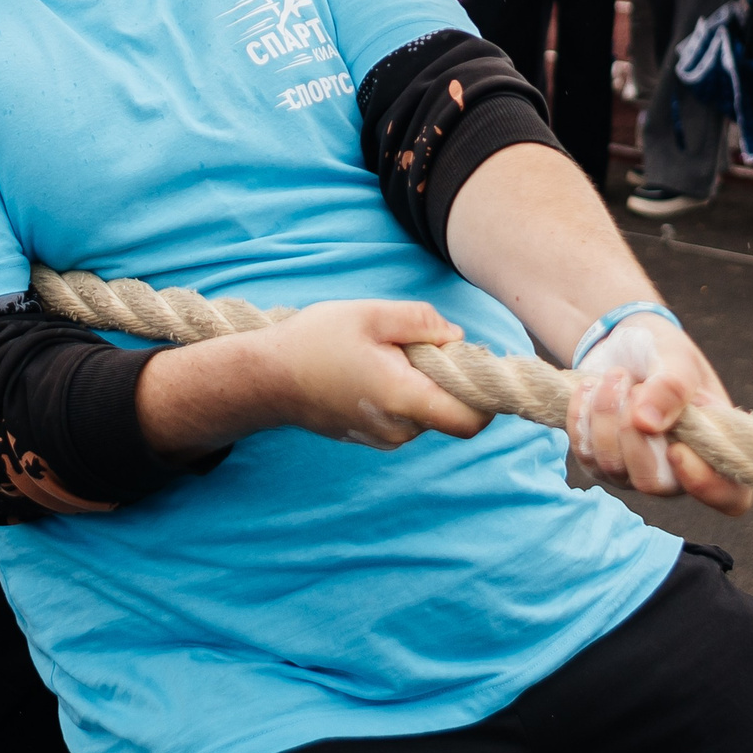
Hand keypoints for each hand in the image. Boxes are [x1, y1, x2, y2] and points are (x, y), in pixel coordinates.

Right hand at [258, 300, 490, 449]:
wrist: (265, 379)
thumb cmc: (314, 342)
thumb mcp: (370, 314)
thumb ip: (421, 321)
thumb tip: (456, 336)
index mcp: (404, 399)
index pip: (471, 421)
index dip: (486, 397)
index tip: (474, 364)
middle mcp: (398, 429)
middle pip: (450, 411)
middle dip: (445, 378)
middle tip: (413, 345)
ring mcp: (383, 438)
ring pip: (427, 412)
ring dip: (421, 385)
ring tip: (382, 356)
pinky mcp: (370, 438)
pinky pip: (405, 417)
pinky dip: (402, 395)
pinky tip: (369, 371)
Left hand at [566, 315, 752, 515]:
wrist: (622, 344)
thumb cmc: (663, 351)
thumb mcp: (676, 357)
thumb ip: (672, 386)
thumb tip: (647, 423)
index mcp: (716, 447)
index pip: (730, 497)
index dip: (706, 485)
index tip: (677, 449)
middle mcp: (679, 470)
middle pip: (653, 483)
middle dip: (632, 433)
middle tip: (633, 385)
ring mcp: (637, 471)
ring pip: (612, 467)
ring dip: (606, 415)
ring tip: (615, 375)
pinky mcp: (602, 463)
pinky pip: (585, 454)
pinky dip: (581, 416)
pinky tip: (590, 387)